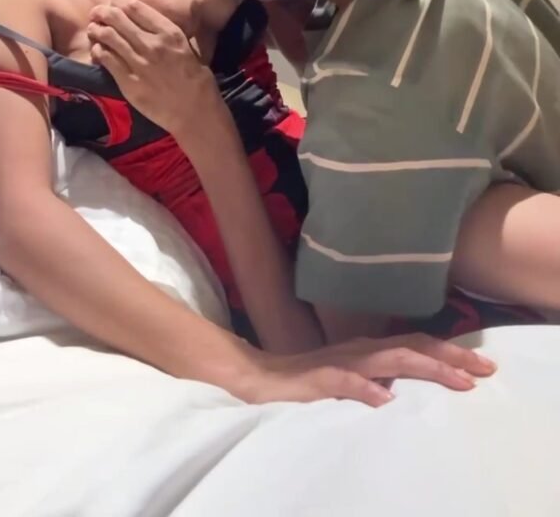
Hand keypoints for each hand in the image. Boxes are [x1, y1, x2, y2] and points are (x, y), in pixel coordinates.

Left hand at [87, 0, 223, 143]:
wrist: (194, 110)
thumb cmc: (196, 80)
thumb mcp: (187, 47)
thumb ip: (168, 34)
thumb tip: (150, 24)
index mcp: (169, 33)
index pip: (136, 8)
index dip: (120, 2)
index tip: (114, 2)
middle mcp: (152, 44)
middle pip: (118, 19)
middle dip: (103, 12)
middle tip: (97, 13)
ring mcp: (139, 63)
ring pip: (109, 37)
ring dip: (97, 30)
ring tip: (93, 28)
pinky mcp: (128, 82)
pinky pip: (107, 60)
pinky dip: (98, 51)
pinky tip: (97, 49)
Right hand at [241, 333, 495, 406]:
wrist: (261, 379)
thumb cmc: (310, 380)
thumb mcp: (353, 378)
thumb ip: (379, 377)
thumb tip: (411, 387)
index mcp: (371, 350)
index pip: (418, 346)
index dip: (451, 353)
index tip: (485, 366)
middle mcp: (362, 350)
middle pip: (413, 347)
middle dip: (451, 357)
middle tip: (485, 370)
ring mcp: (341, 362)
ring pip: (389, 360)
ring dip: (426, 366)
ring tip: (456, 380)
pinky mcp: (318, 379)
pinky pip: (344, 382)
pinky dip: (366, 388)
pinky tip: (385, 399)